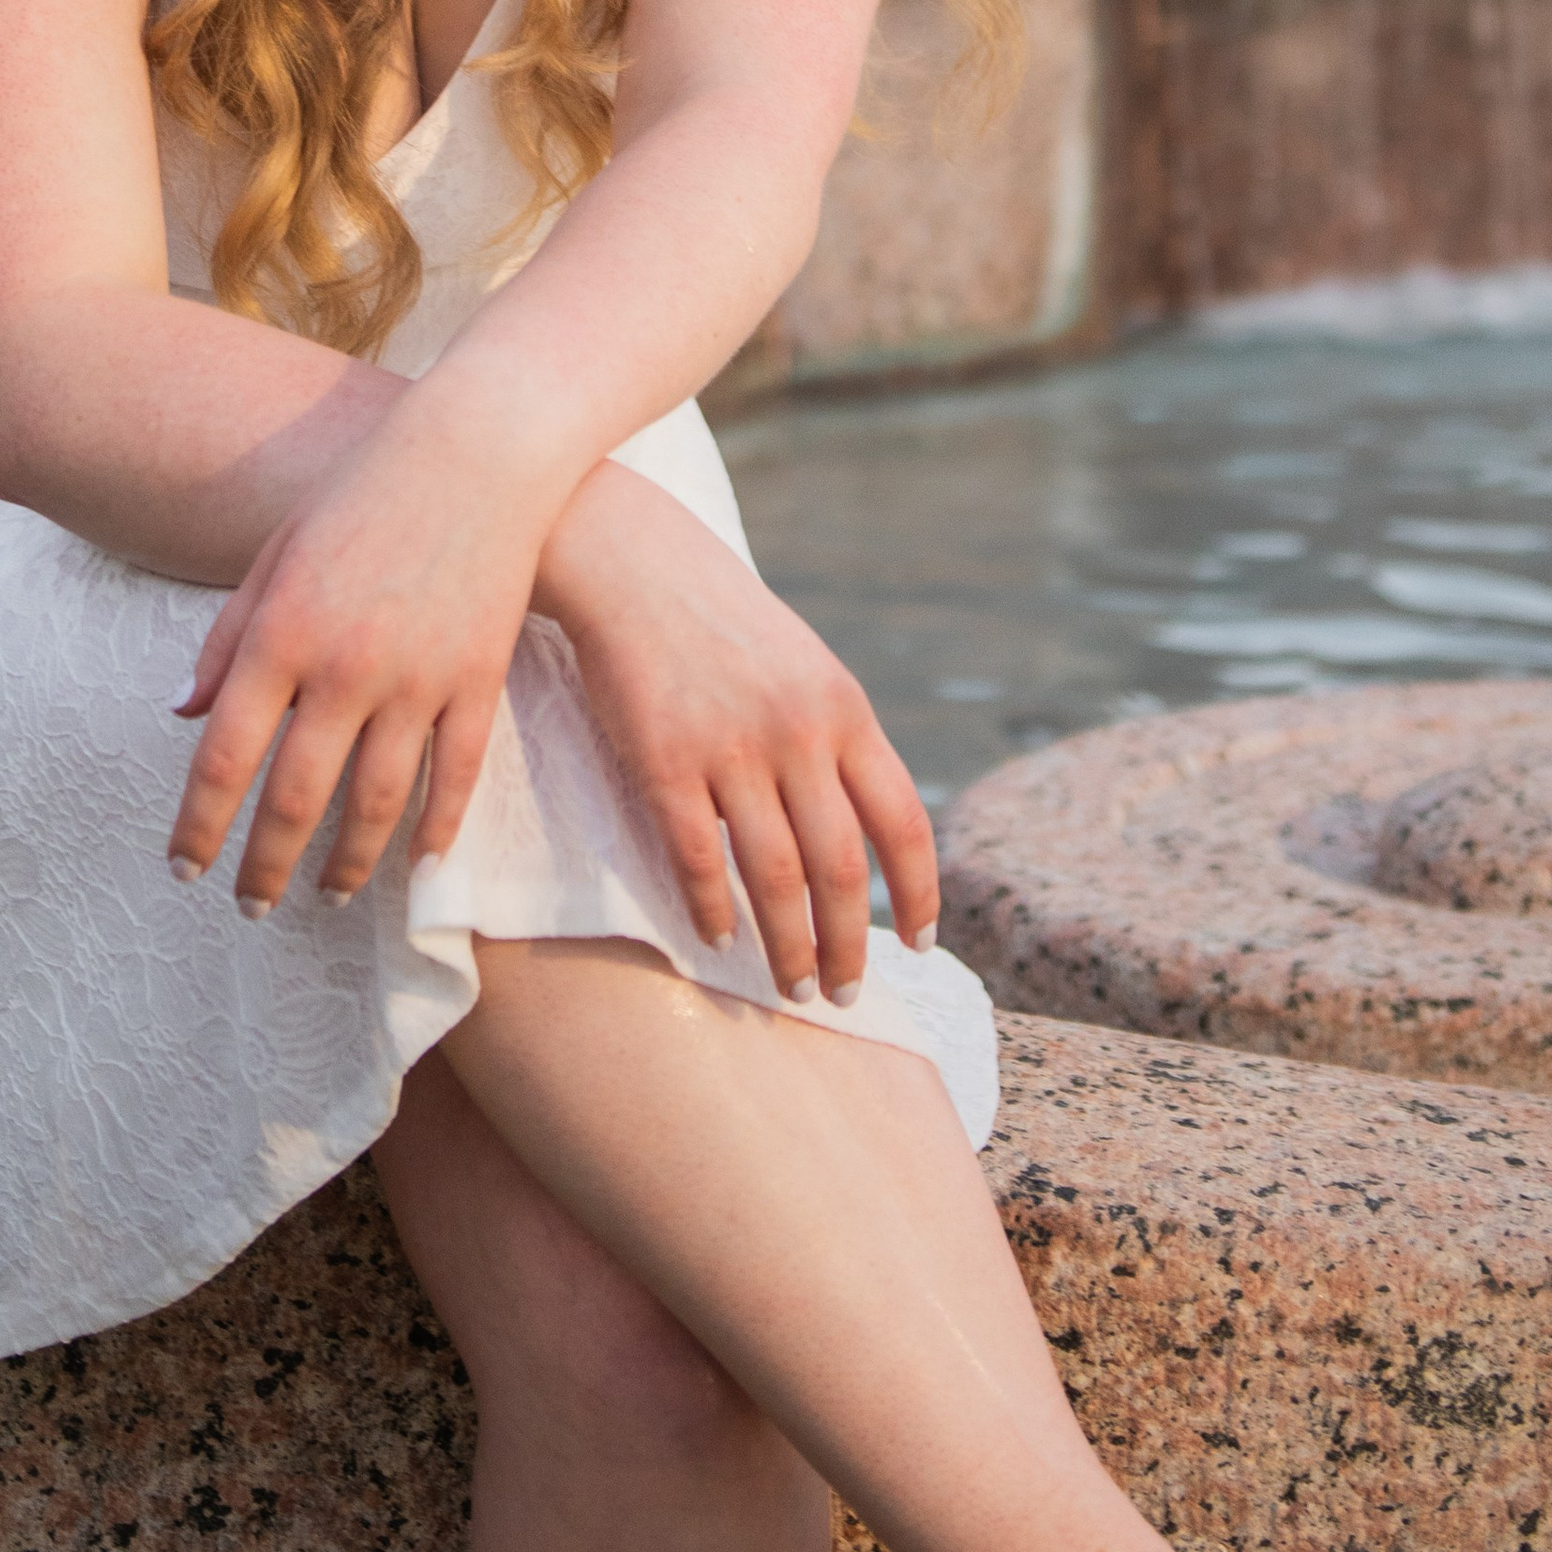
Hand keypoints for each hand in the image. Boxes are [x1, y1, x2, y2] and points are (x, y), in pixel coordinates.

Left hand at [169, 408, 543, 914]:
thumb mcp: (275, 554)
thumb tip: (182, 714)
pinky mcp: (479, 679)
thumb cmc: (361, 495)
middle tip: (248, 907)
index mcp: (283, 630)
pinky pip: (455, 776)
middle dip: (265, 866)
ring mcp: (419, 677)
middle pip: (296, 797)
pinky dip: (436, 830)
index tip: (184, 868)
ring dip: (346, 865)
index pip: (224, 755)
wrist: (476, 451)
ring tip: (327, 897)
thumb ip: (226, 639)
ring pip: (377, 802)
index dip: (199, 824)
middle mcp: (346, 665)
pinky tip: (416, 866)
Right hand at [535, 461, 935, 1004]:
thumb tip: (863, 827)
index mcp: (845, 709)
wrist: (632, 559)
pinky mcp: (664, 760)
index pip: (903, 823)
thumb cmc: (720, 617)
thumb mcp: (804, 664)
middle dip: (849, 946)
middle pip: (842, 870)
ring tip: (789, 986)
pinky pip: (698, 859)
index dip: (919, 893)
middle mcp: (799, 733)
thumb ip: (835, 738)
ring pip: (777, 879)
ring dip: (787, 948)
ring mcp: (731, 748)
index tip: (919, 943)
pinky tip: (716, 938)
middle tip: (844, 992)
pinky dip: (713, 911)